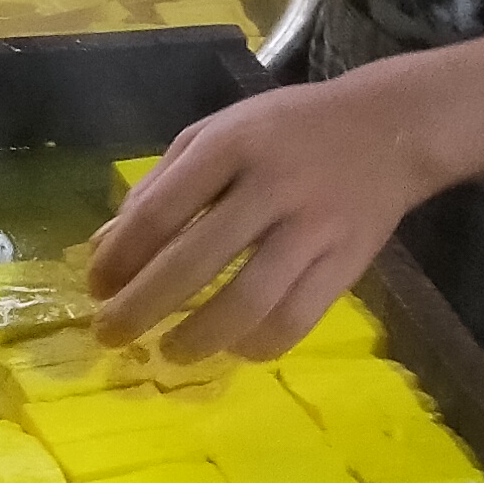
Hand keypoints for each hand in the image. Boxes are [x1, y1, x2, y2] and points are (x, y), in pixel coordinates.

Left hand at [87, 62, 461, 362]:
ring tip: (170, 352)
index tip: (96, 287)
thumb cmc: (285, 132)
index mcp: (229, 145)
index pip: (159, 211)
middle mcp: (271, 186)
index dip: (119, 258)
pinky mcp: (348, 263)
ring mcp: (314, 228)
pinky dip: (258, 344)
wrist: (387, 129)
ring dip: (199, 338)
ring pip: (249, 300)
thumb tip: (104, 249)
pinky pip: (298, 319)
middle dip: (142, 306)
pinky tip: (233, 347)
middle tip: (112, 334)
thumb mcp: (217, 133)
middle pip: (195, 261)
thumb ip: (160, 186)